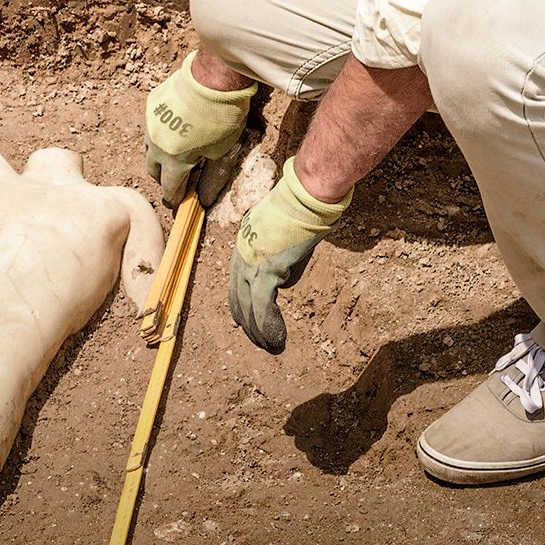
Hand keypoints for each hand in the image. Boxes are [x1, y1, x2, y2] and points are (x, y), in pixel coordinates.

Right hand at [144, 51, 255, 206]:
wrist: (214, 78)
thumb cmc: (222, 118)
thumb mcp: (222, 152)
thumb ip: (210, 176)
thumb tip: (203, 196)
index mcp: (173, 160)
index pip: (169, 188)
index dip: (174, 197)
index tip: (178, 202)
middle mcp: (156, 144)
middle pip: (153, 169)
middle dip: (163, 177)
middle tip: (177, 177)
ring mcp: (151, 123)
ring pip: (149, 147)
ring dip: (159, 155)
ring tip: (174, 152)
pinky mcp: (152, 104)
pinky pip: (153, 125)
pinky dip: (162, 131)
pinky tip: (176, 125)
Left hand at [228, 158, 349, 353]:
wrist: (308, 196)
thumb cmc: (304, 210)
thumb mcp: (285, 238)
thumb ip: (280, 262)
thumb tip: (283, 284)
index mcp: (243, 244)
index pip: (236, 283)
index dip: (243, 307)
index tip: (249, 325)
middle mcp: (240, 253)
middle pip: (238, 298)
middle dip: (249, 325)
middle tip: (262, 343)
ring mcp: (250, 261)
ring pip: (248, 307)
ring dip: (260, 332)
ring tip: (272, 348)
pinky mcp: (265, 268)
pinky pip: (263, 306)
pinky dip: (269, 326)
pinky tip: (277, 340)